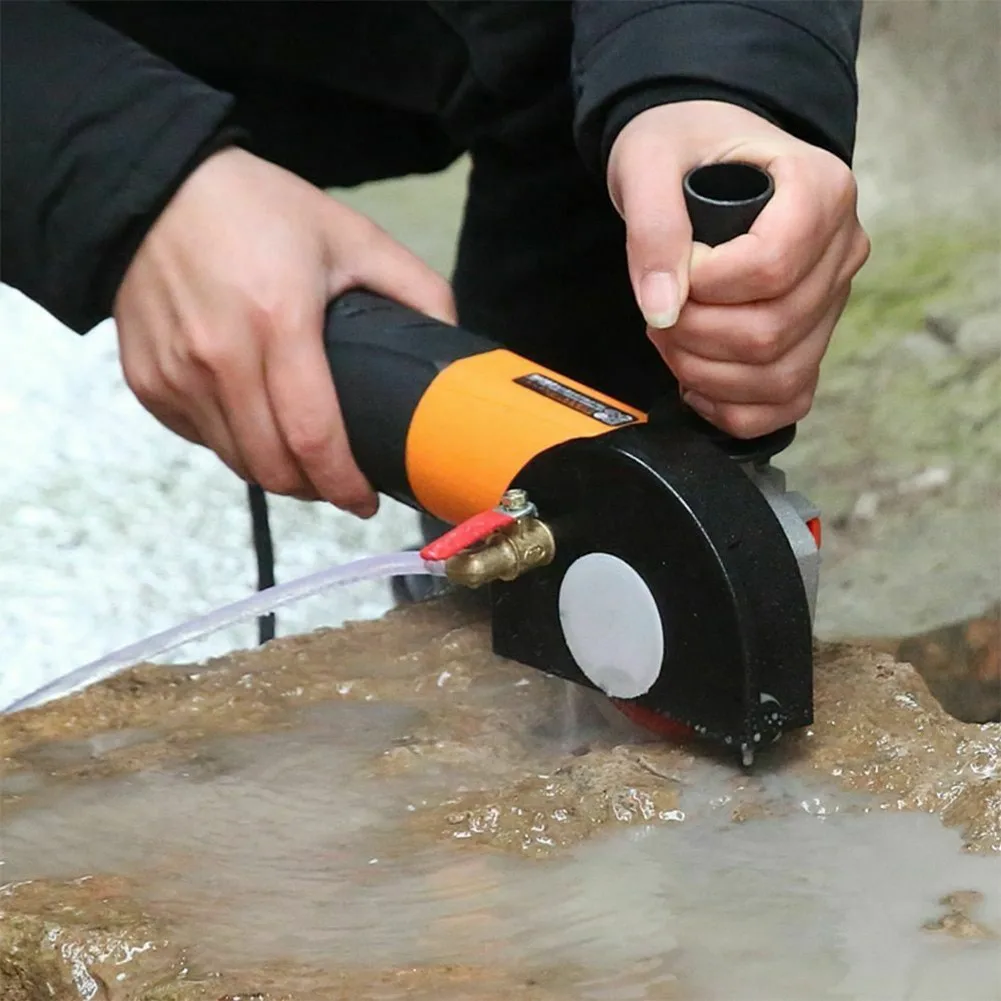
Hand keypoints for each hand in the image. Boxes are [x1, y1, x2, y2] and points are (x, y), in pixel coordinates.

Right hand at [114, 147, 454, 515]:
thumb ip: (416, 286)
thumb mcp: (350, 234)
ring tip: (302, 460)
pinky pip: (201, 440)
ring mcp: (177, 373)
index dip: (345, 485)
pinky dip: (234, 446)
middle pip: (273, 467)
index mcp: (279, 322)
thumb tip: (451, 339)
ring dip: (275, 474)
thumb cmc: (255, 209)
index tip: (365, 501)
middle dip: (315, 490)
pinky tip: (256, 425)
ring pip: (236, 462)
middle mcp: (221, 357)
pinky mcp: (148, 381)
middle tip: (339, 483)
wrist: (152, 188)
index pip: (313, 438)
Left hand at [607, 101, 869, 437]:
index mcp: (821, 190)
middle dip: (695, 334)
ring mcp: (832, 301)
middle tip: (658, 311)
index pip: (771, 268)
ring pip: (780, 375)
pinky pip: (787, 401)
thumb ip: (653, 228)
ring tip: (671, 337)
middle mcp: (842, 250)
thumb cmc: (682, 148)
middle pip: (772, 330)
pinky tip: (696, 381)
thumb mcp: (648, 163)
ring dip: (707, 373)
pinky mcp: (812, 340)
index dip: (707, 286)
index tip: (676, 268)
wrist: (701, 154)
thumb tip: (663, 310)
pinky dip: (734, 408)